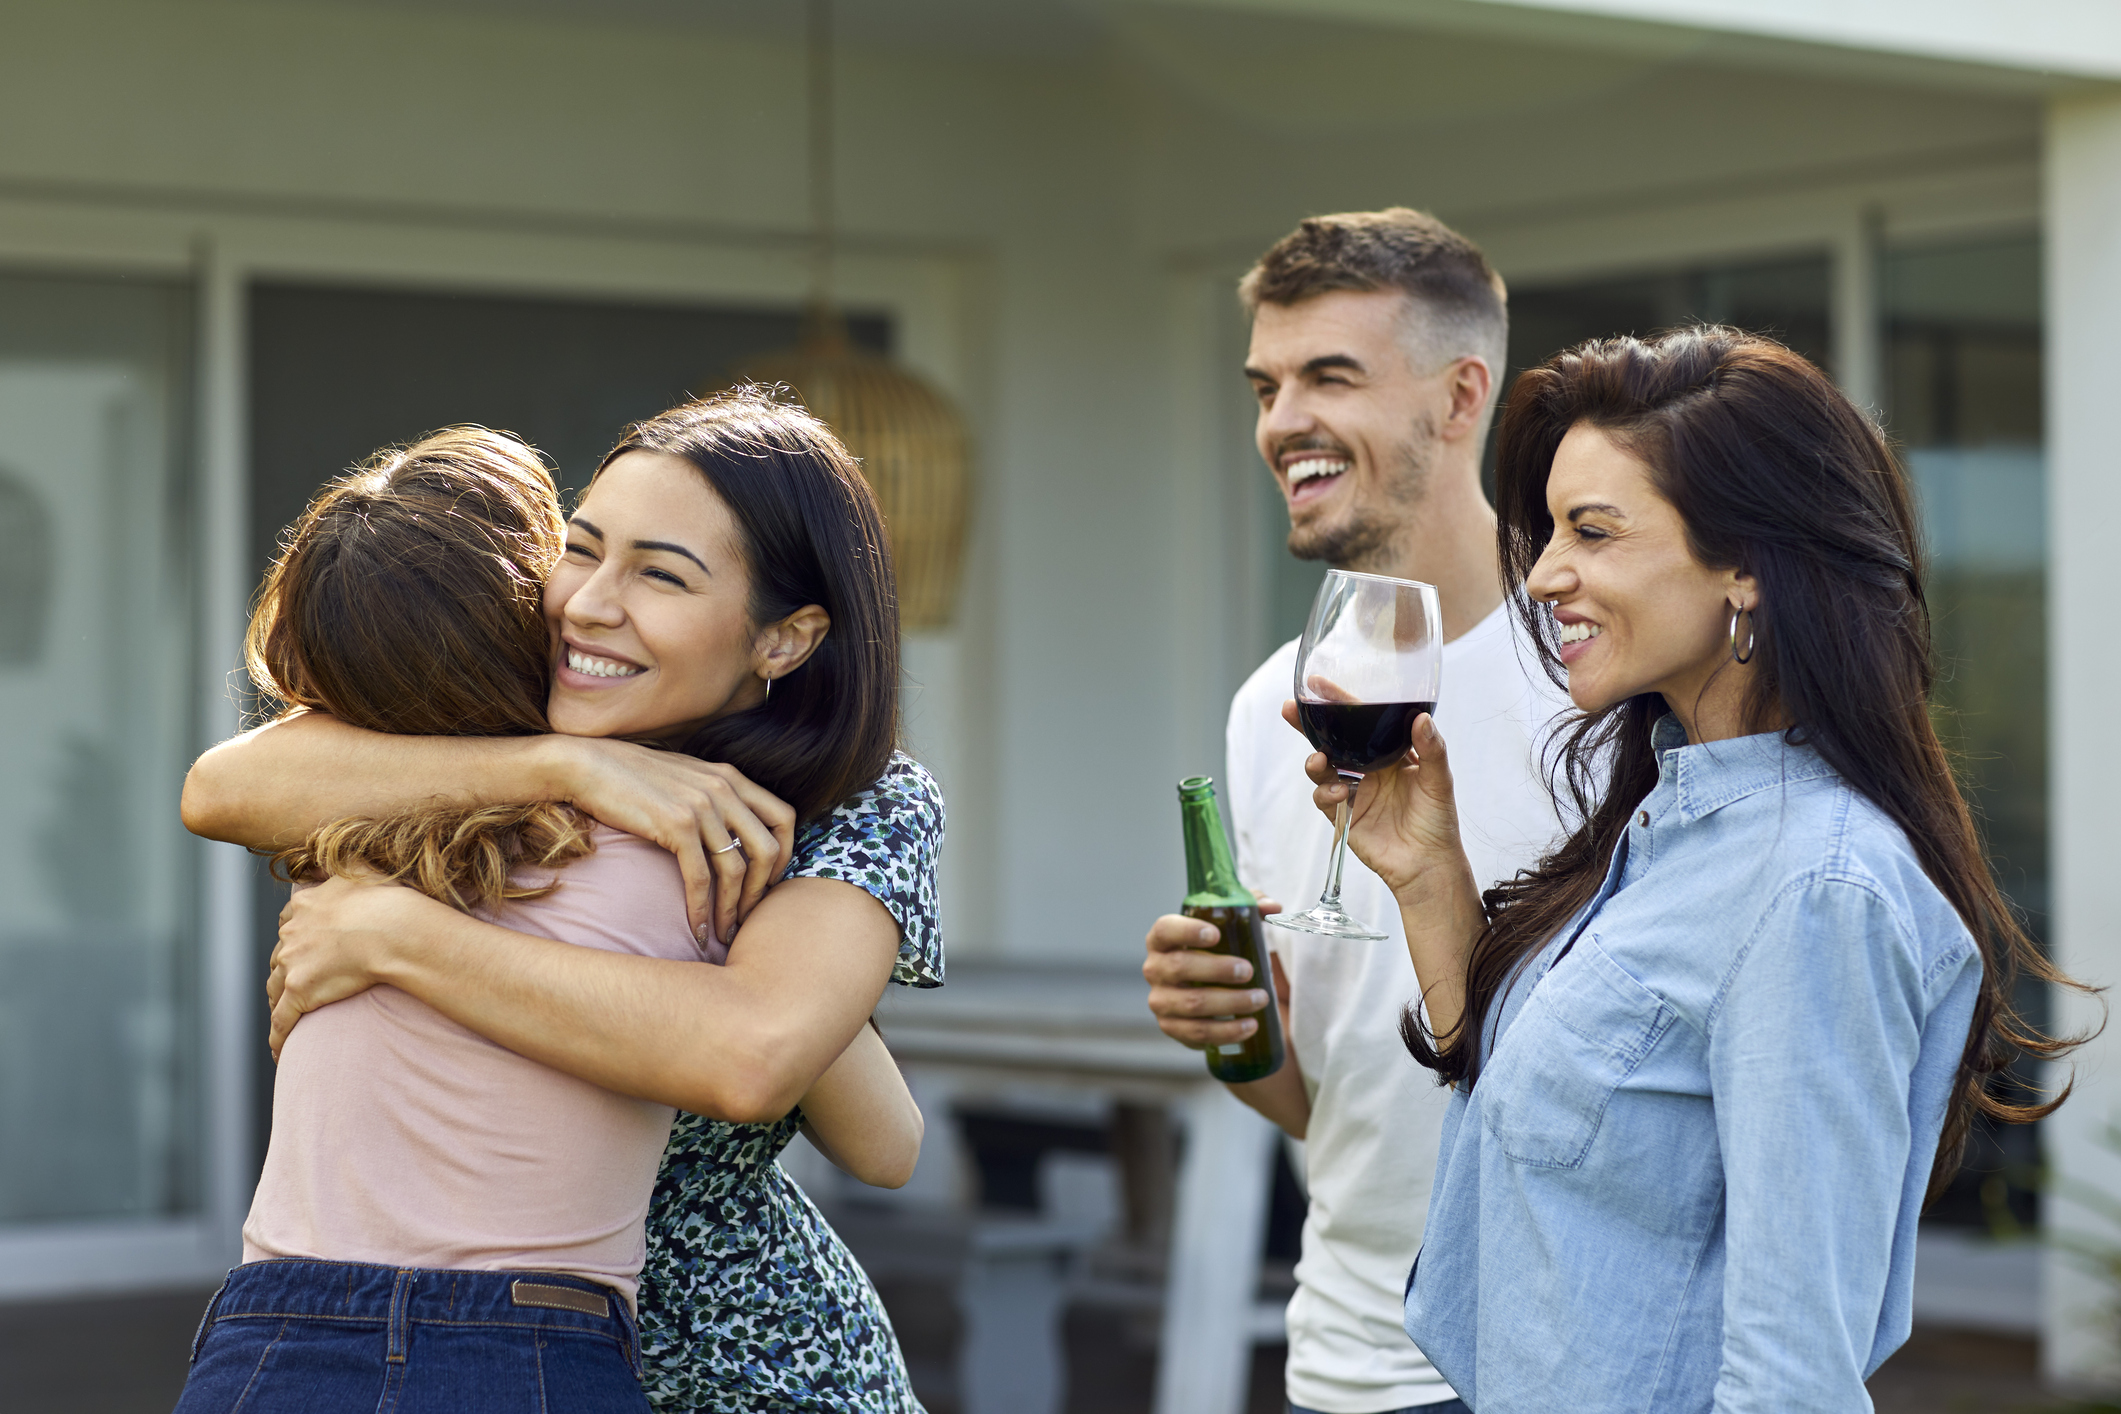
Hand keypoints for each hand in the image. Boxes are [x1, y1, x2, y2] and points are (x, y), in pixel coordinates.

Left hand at [268, 874, 447, 1059]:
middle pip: (279, 956)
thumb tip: (331, 841)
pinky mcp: (301, 993)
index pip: (290, 921)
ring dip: (281, 1000)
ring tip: (288, 1013)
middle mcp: (292, 934)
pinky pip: (283, 1021)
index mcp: (305, 906)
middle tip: (297, 981)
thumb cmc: (386, 899)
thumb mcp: (362, 868)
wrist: (393, 929)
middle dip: (285, 967)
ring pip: (276, 988)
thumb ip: (344, 858)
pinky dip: (278, 1036)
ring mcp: (294, 965)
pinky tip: (278, 1050)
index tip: (303, 943)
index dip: (296, 934)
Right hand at [550, 737, 795, 942]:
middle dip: (762, 890)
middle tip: (747, 916)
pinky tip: (697, 929)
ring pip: (736, 869)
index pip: (784, 817)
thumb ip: (713, 797)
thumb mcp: (685, 778)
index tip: (768, 882)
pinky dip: (701, 909)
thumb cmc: (631, 777)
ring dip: (731, 908)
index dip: (785, 855)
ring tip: (723, 932)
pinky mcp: (676, 824)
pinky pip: (700, 878)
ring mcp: (702, 805)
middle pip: (768, 849)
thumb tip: (728, 834)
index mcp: (731, 777)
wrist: (586, 765)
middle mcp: (723, 789)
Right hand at [1142, 896, 1283, 1050]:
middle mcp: (1155, 969)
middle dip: (1217, 969)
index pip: (1165, 930)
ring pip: (1192, 1003)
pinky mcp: (1172, 1027)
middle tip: (1248, 970)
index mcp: (1162, 940)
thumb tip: (1272, 907)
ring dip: (1230, 1002)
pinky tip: (1250, 1025)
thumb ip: (1251, 909)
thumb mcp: (1234, 927)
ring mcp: (1161, 1001)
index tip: (1216, 934)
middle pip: (1179, 967)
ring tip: (1260, 999)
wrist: (1213, 993)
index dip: (1187, 931)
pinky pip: (1198, 1032)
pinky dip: (1227, 1031)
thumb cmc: (1221, 952)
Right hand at [1285, 702, 1463, 903]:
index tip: (1320, 685)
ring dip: (1314, 761)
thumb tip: (1421, 718)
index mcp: (1389, 754)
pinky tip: (1338, 792)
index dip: (1340, 703)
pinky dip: (1326, 792)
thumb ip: (1432, 749)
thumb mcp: (1439, 780)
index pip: (1360, 723)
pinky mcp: (1343, 816)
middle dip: (1308, 725)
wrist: (1429, 865)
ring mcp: (1353, 792)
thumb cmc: (1438, 822)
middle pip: (1331, 740)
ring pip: (1322, 768)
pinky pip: (1324, 798)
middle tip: (1290, 710)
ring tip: (1318, 759)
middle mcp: (1367, 769)